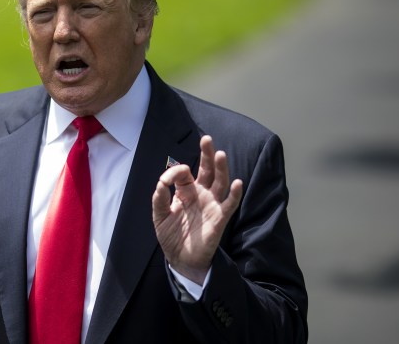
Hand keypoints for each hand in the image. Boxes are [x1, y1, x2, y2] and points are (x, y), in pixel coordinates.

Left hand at [152, 135, 242, 284]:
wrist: (181, 259)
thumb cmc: (172, 236)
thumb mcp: (159, 216)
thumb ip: (159, 198)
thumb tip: (161, 182)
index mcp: (186, 192)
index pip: (184, 174)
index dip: (177, 171)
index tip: (168, 178)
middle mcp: (201, 195)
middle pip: (207, 171)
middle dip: (207, 155)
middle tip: (207, 139)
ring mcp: (212, 206)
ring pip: (220, 183)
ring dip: (221, 169)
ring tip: (221, 154)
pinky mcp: (219, 219)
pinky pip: (230, 205)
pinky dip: (236, 194)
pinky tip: (239, 183)